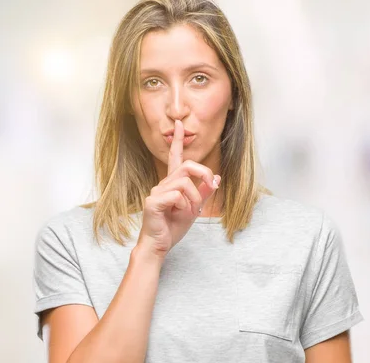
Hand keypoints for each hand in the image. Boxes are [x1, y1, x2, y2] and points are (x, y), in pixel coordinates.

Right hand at [138, 119, 219, 259]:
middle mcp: (163, 183)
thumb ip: (204, 193)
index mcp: (172, 183)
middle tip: (211, 186)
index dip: (178, 140)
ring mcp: (156, 191)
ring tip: (190, 212)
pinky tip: (178, 214)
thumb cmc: (173, 226)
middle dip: (204, 174)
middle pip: (187, 166)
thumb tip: (216, 177)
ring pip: (185, 183)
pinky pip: (177, 195)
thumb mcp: (195, 208)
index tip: (180, 124)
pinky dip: (184, 206)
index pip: (175, 157)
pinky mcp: (153, 202)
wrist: (159, 245)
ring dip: (195, 199)